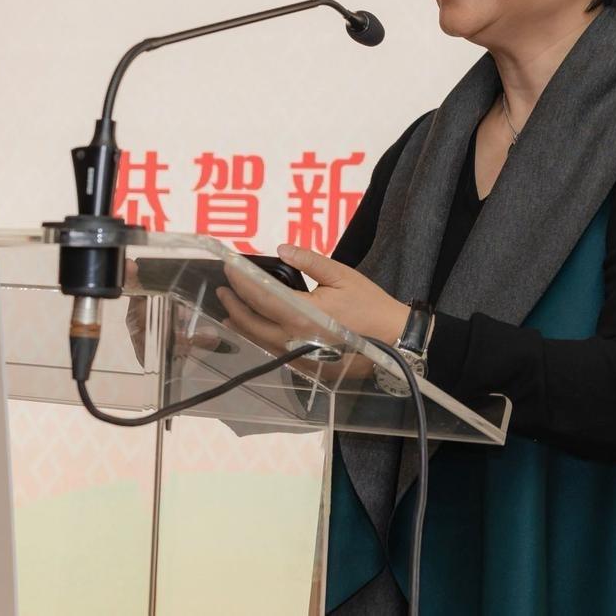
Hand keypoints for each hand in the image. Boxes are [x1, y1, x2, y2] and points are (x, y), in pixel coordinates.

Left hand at [215, 243, 409, 347]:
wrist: (394, 341)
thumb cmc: (370, 306)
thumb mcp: (342, 275)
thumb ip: (310, 261)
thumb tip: (283, 248)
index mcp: (305, 314)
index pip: (261, 296)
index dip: (241, 281)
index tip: (229, 267)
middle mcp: (296, 339)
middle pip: (252, 323)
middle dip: (233, 305)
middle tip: (222, 289)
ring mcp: (299, 356)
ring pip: (259, 341)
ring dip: (241, 324)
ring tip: (229, 310)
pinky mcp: (306, 366)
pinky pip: (274, 351)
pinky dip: (259, 338)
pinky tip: (255, 330)